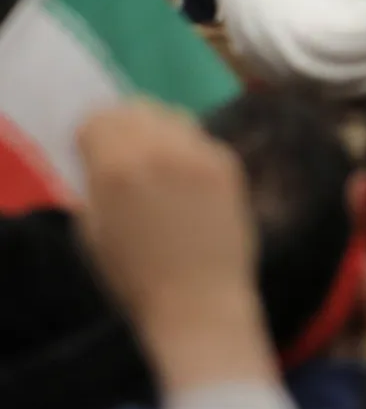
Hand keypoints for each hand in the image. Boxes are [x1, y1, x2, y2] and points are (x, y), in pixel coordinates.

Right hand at [76, 102, 270, 393]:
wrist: (199, 300)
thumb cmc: (134, 276)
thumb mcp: (91, 230)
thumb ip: (94, 181)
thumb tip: (101, 155)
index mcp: (117, 165)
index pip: (98, 118)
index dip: (91, 137)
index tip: (92, 158)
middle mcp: (161, 148)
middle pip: (137, 107)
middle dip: (125, 127)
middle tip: (124, 158)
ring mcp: (202, 153)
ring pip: (174, 116)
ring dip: (160, 133)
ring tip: (159, 169)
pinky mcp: (231, 164)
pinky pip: (202, 140)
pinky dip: (189, 151)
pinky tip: (188, 184)